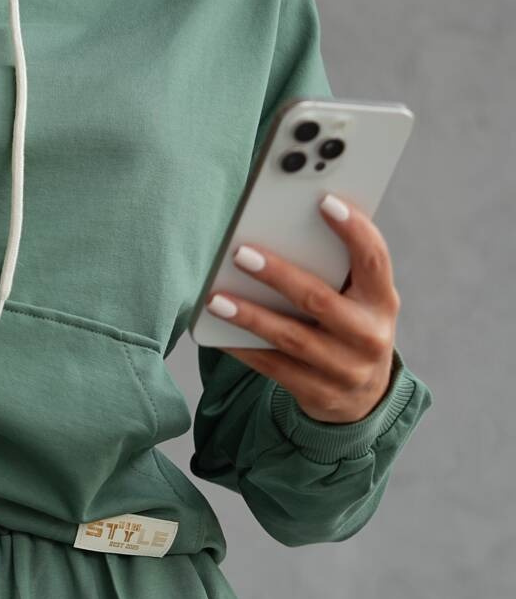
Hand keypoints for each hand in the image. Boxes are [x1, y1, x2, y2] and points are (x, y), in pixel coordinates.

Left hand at [205, 191, 399, 423]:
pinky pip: (272, 367)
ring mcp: (345, 370)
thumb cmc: (351, 323)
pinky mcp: (317, 393)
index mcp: (382, 301)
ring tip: (215, 298)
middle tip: (240, 253)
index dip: (354, 229)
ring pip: (290, 338)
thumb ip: (335, 266)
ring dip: (249, 316)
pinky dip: (242, 347)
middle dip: (277, 275)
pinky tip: (216, 331)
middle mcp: (369, 336)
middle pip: (319, 300)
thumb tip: (282, 222)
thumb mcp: (359, 297)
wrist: (363, 397)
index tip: (325, 201)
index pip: (374, 259)